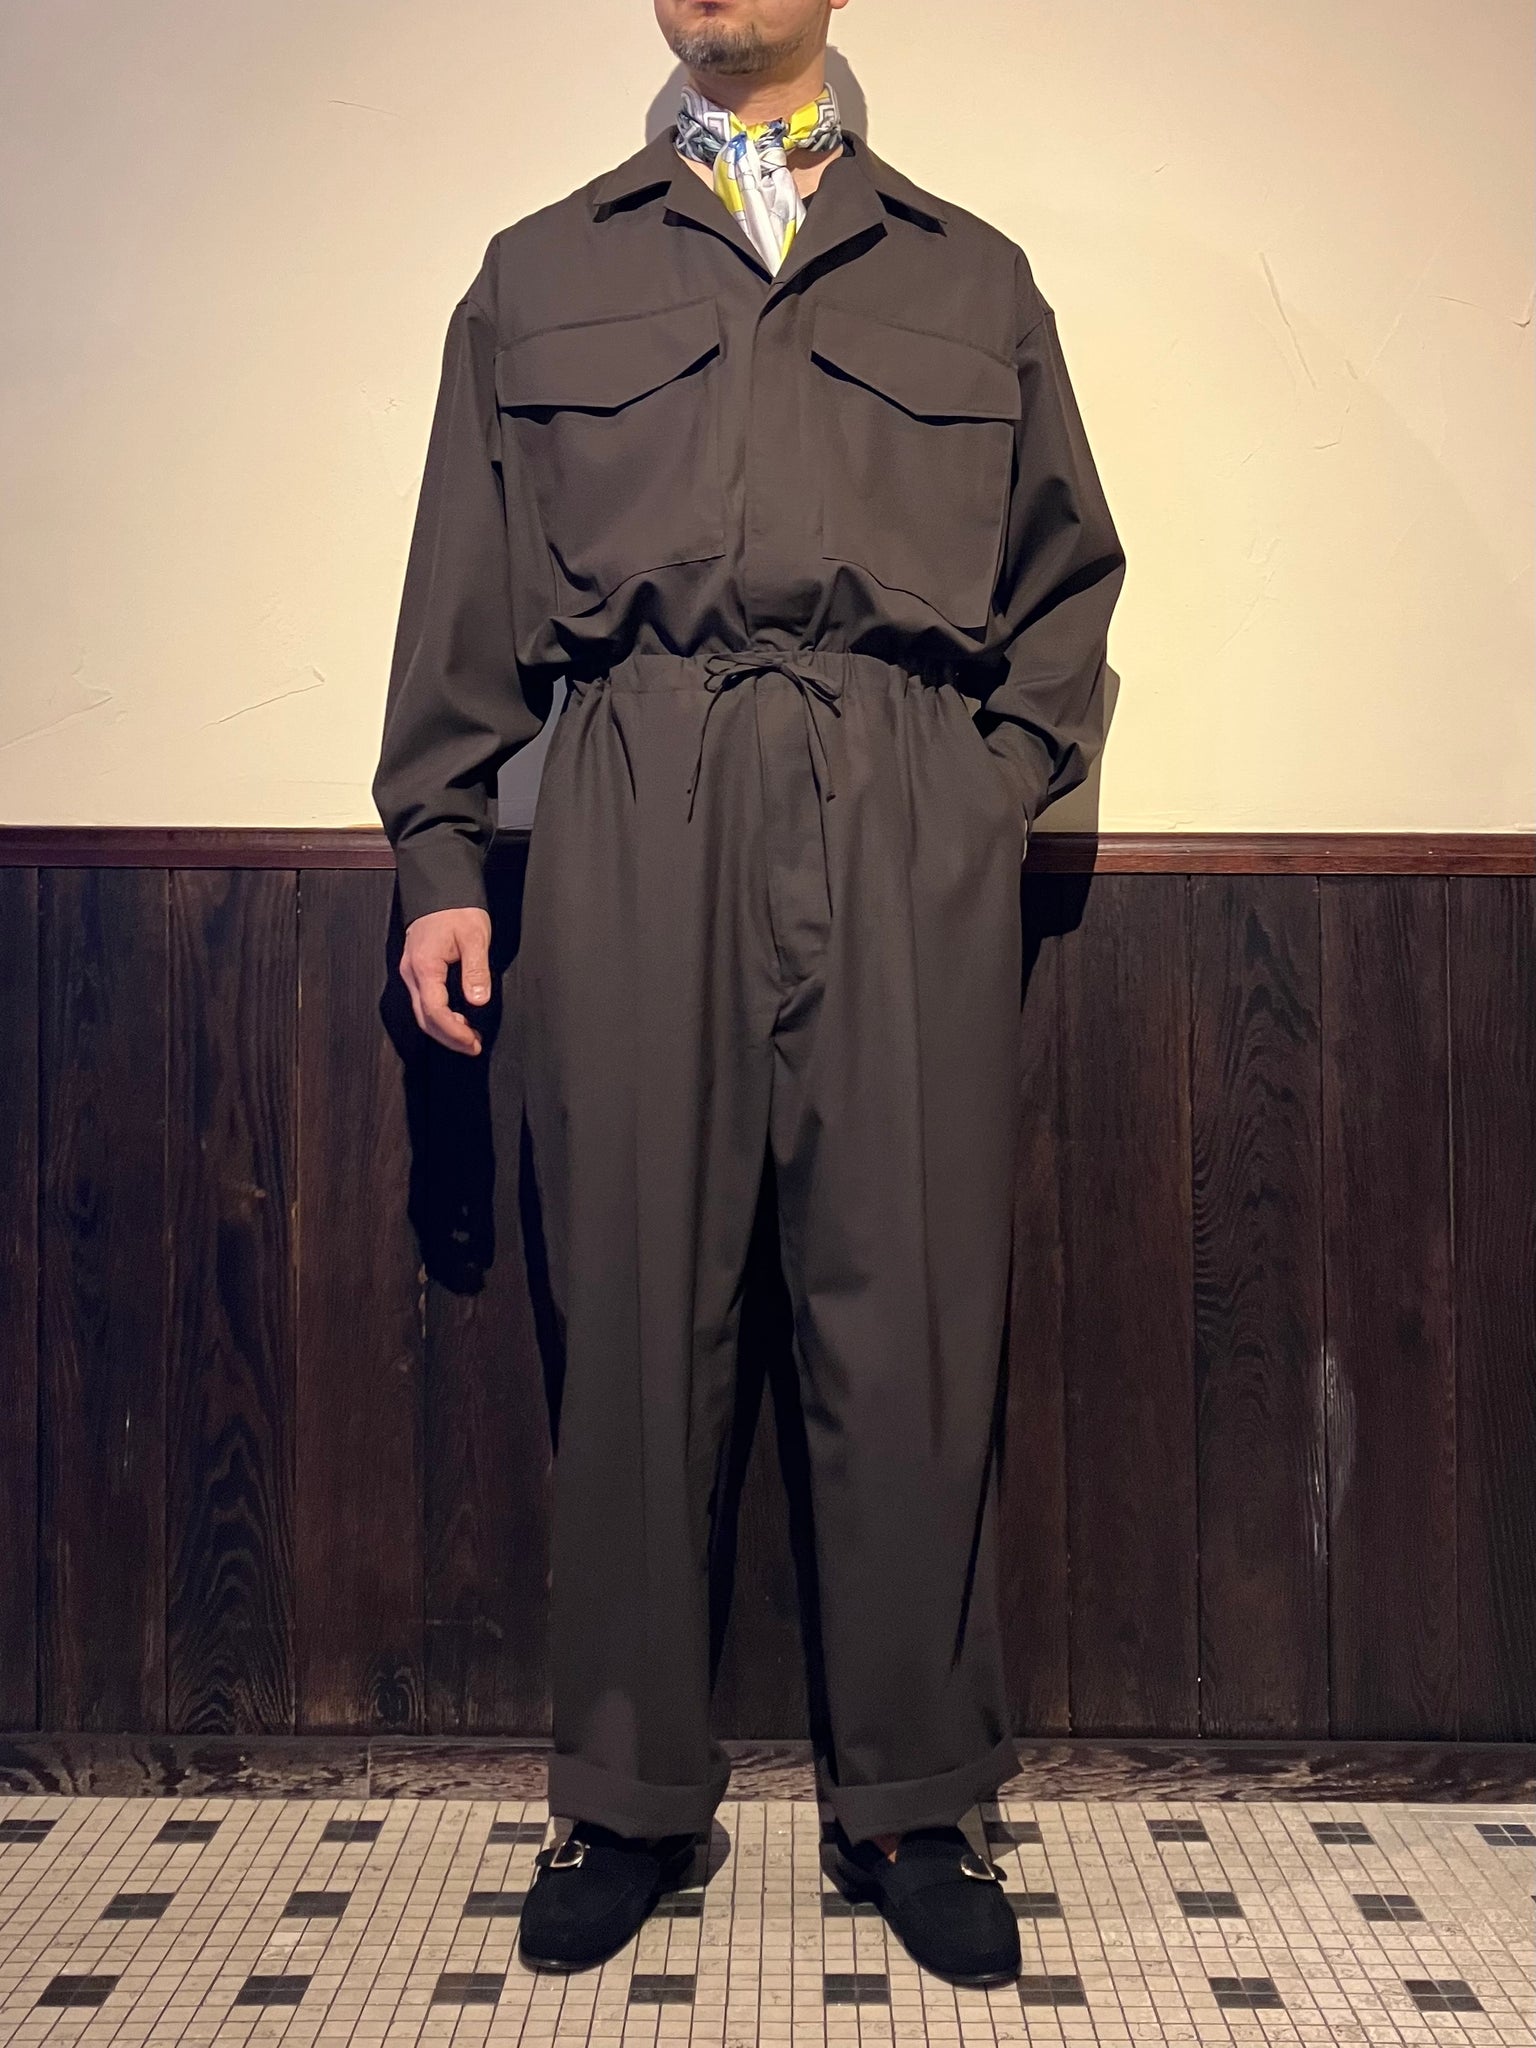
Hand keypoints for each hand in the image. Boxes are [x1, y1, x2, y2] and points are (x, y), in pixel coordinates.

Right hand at [399, 906, 493, 1055]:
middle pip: (425, 1018)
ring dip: (444, 1030)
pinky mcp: (417, 971)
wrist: (441, 890)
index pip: (434, 1010)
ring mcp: (412, 973)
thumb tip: (478, 1001)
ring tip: (469, 1038)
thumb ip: (475, 971)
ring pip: (422, 1013)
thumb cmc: (457, 910)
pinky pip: (424, 1002)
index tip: (472, 1042)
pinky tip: (458, 1020)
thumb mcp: (474, 938)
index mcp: (424, 966)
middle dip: (449, 1038)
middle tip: (474, 1047)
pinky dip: (440, 1017)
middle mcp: (412, 973)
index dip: (453, 1032)